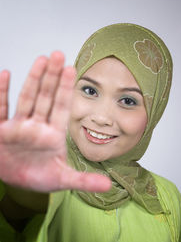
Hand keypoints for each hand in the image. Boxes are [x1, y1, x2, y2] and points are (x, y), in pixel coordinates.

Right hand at [0, 51, 110, 192]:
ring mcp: (19, 127)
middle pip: (46, 97)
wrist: (16, 184)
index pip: (62, 107)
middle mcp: (38, 126)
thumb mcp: (62, 180)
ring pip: (27, 98)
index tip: (72, 69)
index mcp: (53, 135)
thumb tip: (109, 186)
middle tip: (58, 54)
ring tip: (41, 60)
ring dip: (33, 80)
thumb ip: (84, 181)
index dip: (66, 88)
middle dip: (52, 77)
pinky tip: (5, 75)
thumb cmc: (39, 178)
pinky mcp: (0, 132)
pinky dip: (1, 93)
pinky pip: (0, 109)